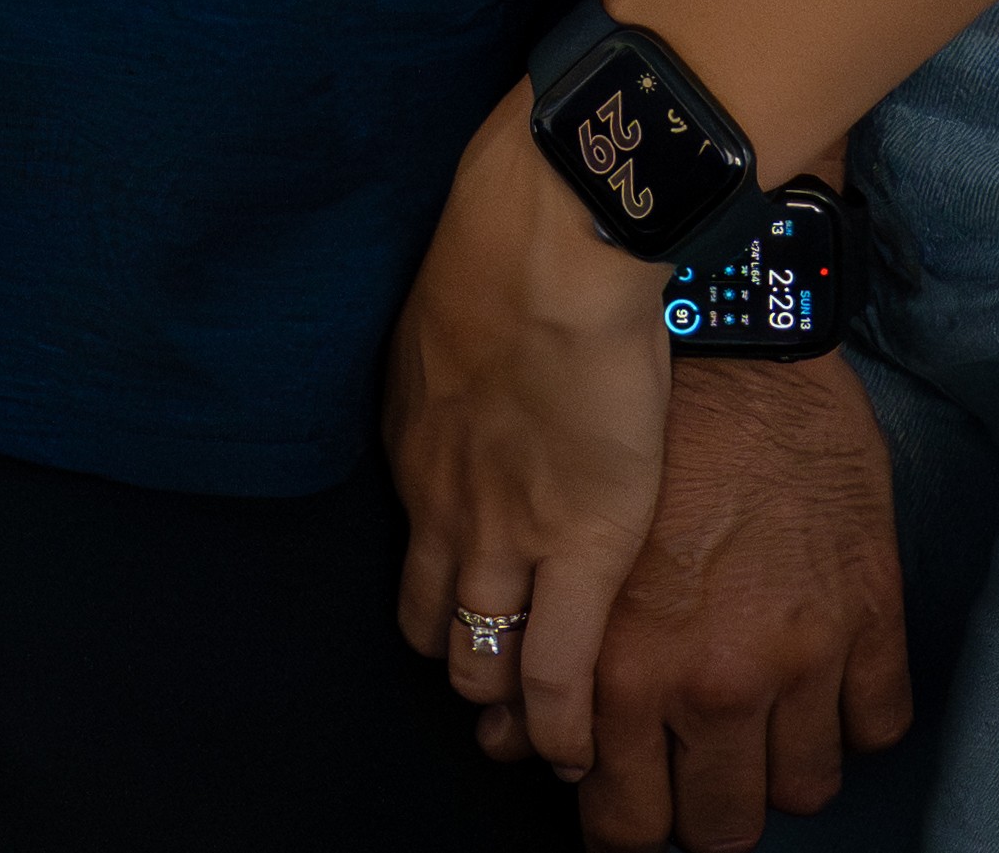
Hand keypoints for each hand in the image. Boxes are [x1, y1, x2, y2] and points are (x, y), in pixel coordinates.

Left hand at [380, 119, 684, 774]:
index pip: (414, 578)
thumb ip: (456, 381)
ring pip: (486, 665)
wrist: (547, 247)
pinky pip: (560, 672)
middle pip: (437, 634)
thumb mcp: (448, 323)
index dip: (443, 622)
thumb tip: (474, 388)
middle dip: (472, 676)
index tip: (473, 639)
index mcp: (418, 459)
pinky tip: (578, 752)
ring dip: (513, 707)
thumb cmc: (510, 254)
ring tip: (548, 735)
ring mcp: (509, 538)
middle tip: (512, 700)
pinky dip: (566, 725)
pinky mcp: (584, 546)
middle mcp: (445, 513)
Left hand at [571, 350, 912, 838]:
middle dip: (702, 811)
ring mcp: (803, 659)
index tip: (632, 809)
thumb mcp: (568, 554)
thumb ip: (546, 662)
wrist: (731, 346)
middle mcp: (716, 683)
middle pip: (721, 827)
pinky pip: (876, 729)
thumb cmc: (637, 440)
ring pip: (803, 792)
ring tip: (762, 728)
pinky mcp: (872, 621)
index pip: (627, 822)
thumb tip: (508, 749)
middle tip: (696, 774)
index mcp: (628, 671)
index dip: (626, 827)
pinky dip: (853, 721)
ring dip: (779, 769)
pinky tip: (824, 687)